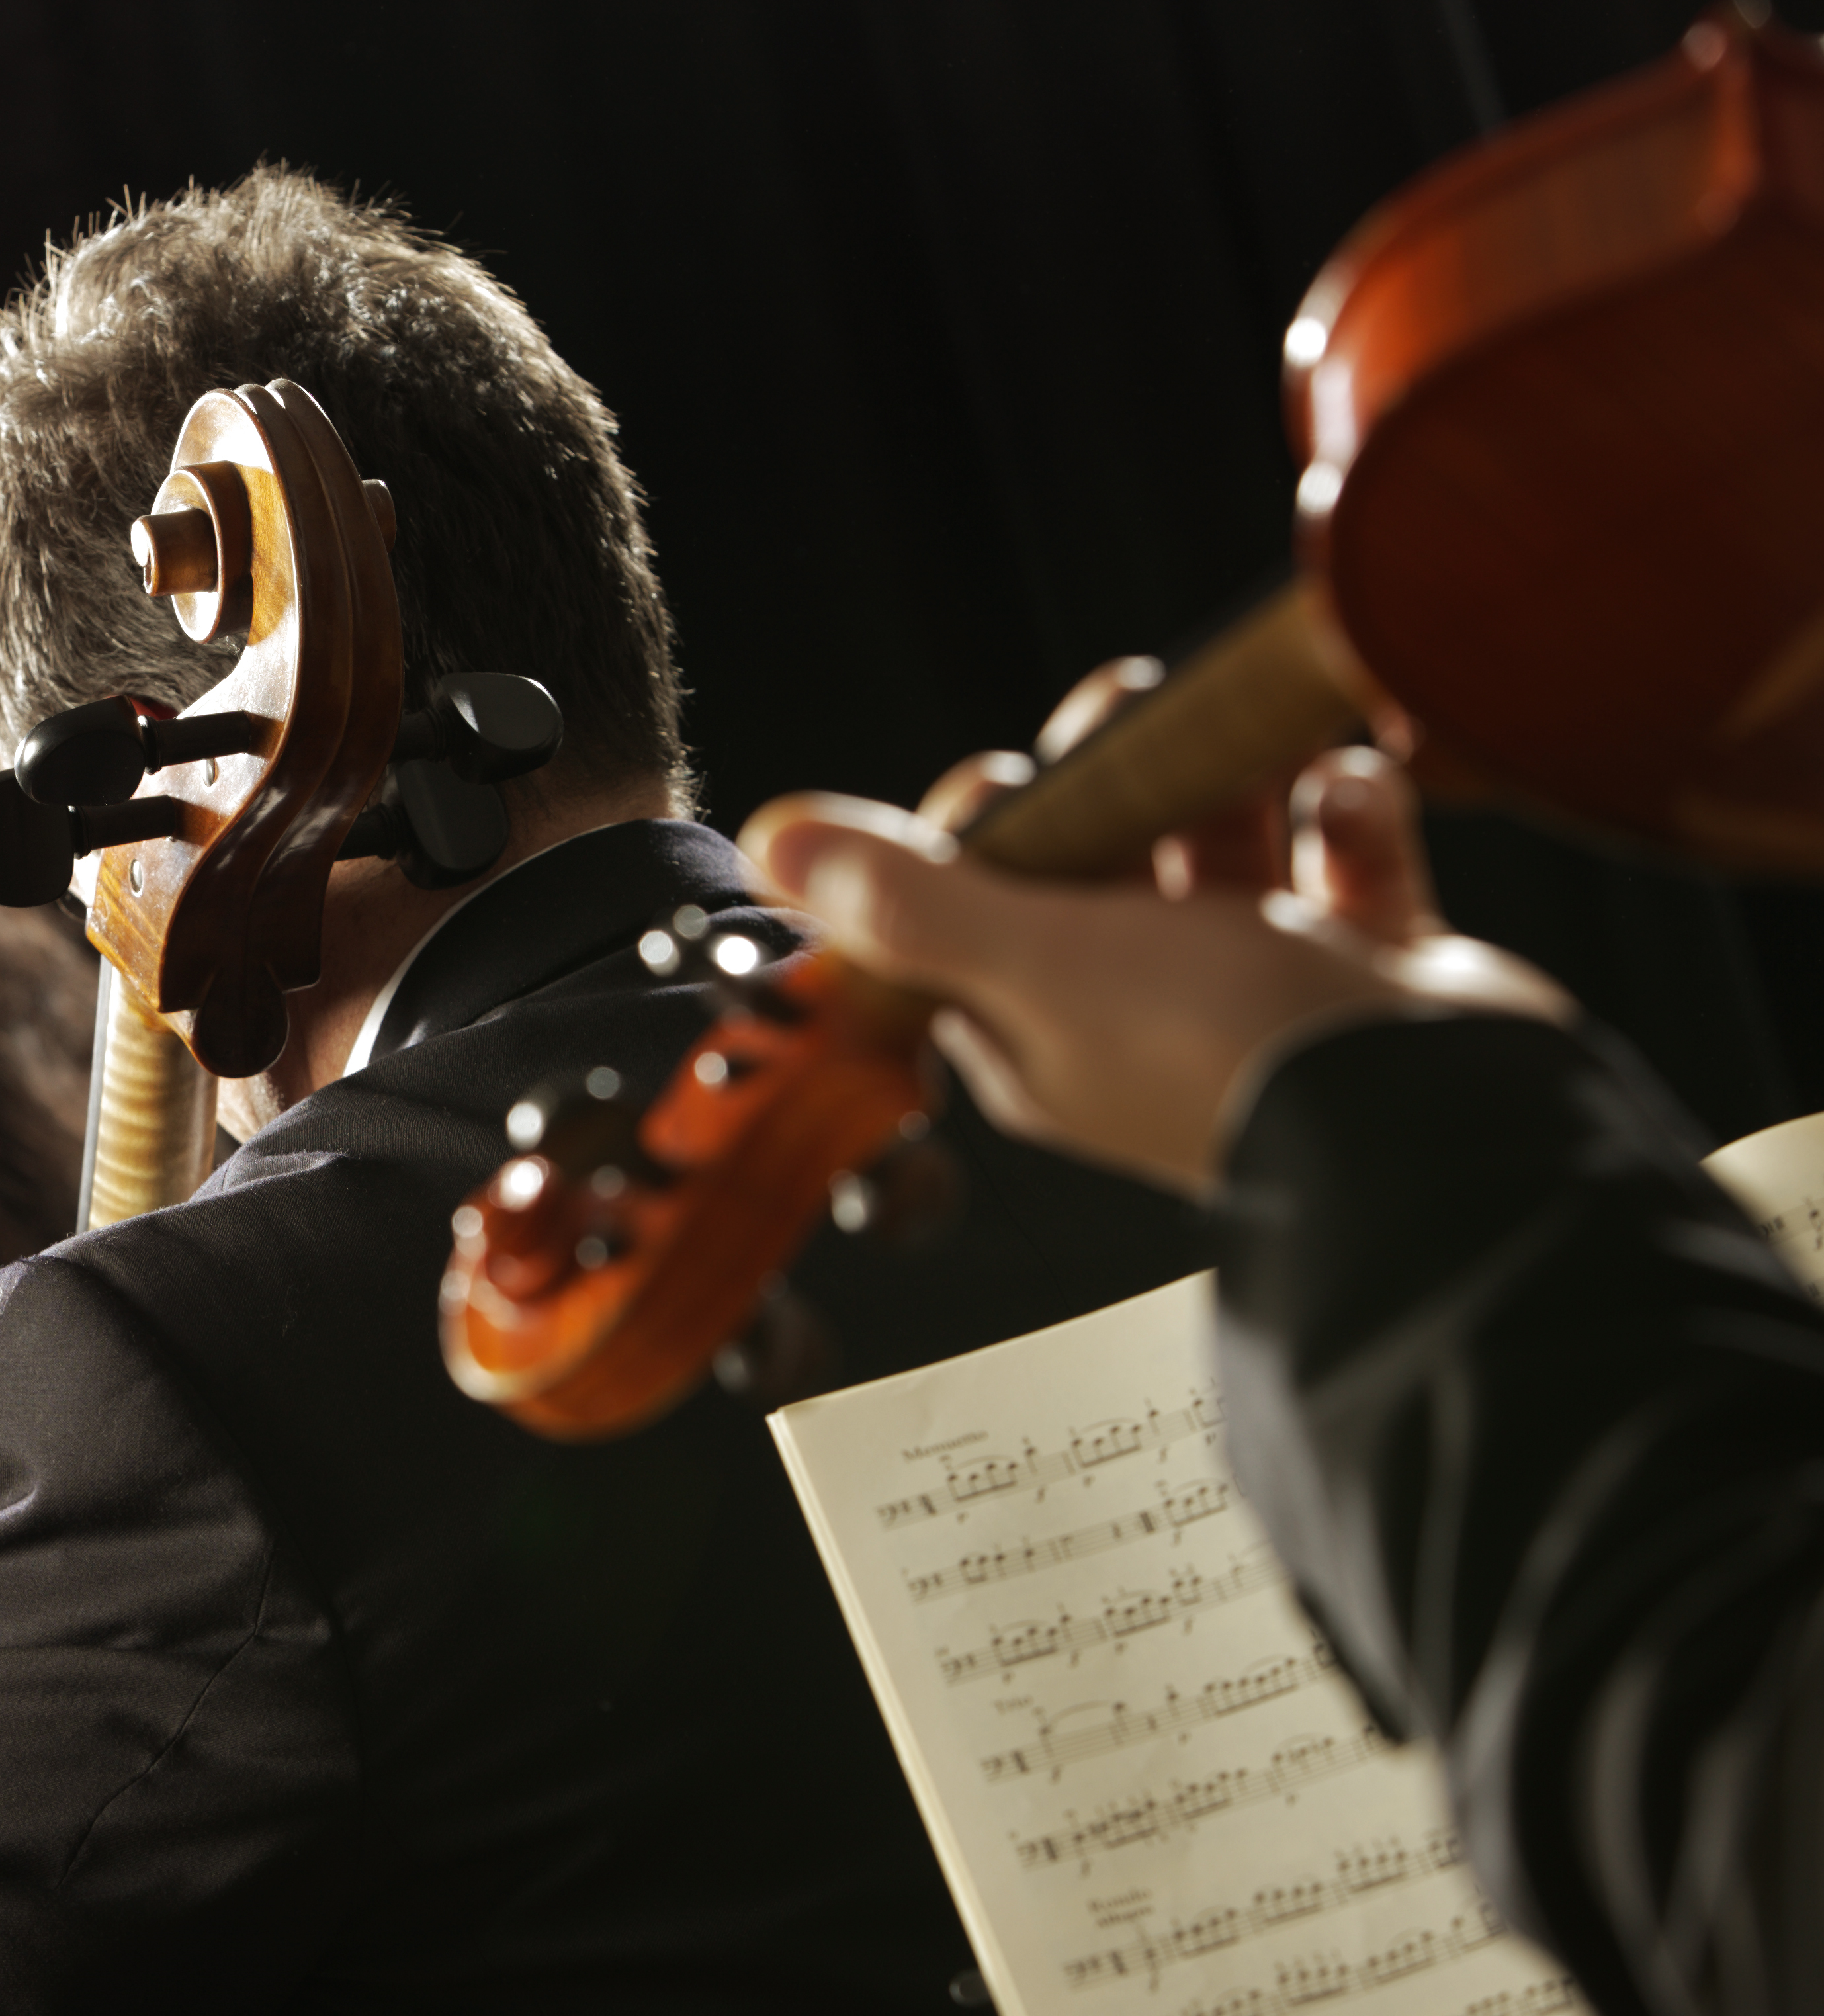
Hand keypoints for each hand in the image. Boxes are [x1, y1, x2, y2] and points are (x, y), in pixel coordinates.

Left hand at [738, 737, 1561, 1195]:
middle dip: (1112, 774)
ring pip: (1220, 842)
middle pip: (1097, 857)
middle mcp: (1134, 1016)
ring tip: (1253, 746)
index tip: (1013, 775)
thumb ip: (909, 898)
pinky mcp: (1365, 966)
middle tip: (1127, 706)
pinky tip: (1346, 797)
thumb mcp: (1037, 960)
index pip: (971, 904)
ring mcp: (1254, 990)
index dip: (986, 824)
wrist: (1437, 1111)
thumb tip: (775, 841)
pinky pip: (1339, 855)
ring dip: (1232, 782)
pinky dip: (1345, 814)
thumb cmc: (1227, 1052)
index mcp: (1033, 1035)